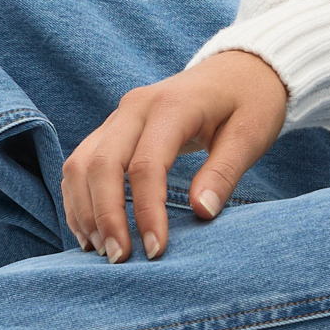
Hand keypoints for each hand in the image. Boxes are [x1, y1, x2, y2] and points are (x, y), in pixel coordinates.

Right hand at [61, 50, 287, 262]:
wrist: (238, 69)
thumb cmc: (250, 102)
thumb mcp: (250, 135)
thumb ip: (224, 173)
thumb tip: (201, 213)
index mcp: (172, 107)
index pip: (146, 165)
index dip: (147, 212)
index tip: (157, 250)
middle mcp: (135, 107)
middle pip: (101, 164)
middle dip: (105, 216)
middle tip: (120, 259)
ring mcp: (119, 116)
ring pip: (81, 164)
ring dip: (84, 210)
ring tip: (101, 251)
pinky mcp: (113, 128)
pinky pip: (82, 163)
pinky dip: (79, 198)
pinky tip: (92, 232)